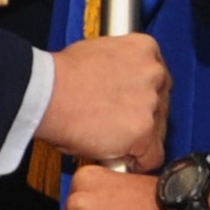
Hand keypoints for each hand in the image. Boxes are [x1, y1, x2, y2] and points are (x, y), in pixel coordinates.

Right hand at [37, 34, 169, 172]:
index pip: (158, 77)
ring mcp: (151, 103)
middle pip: (162, 104)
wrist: (48, 94)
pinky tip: (122, 158)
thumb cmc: (62, 74)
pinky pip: (153, 156)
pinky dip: (139, 162)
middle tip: (121, 126)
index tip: (133, 106)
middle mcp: (154, 73)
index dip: (144, 96)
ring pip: (159, 131)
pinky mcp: (144, 132)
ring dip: (141, 139)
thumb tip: (120, 81)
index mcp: (145, 48)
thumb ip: (120, 66)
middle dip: (145, 117)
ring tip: (115, 141)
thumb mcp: (98, 51)